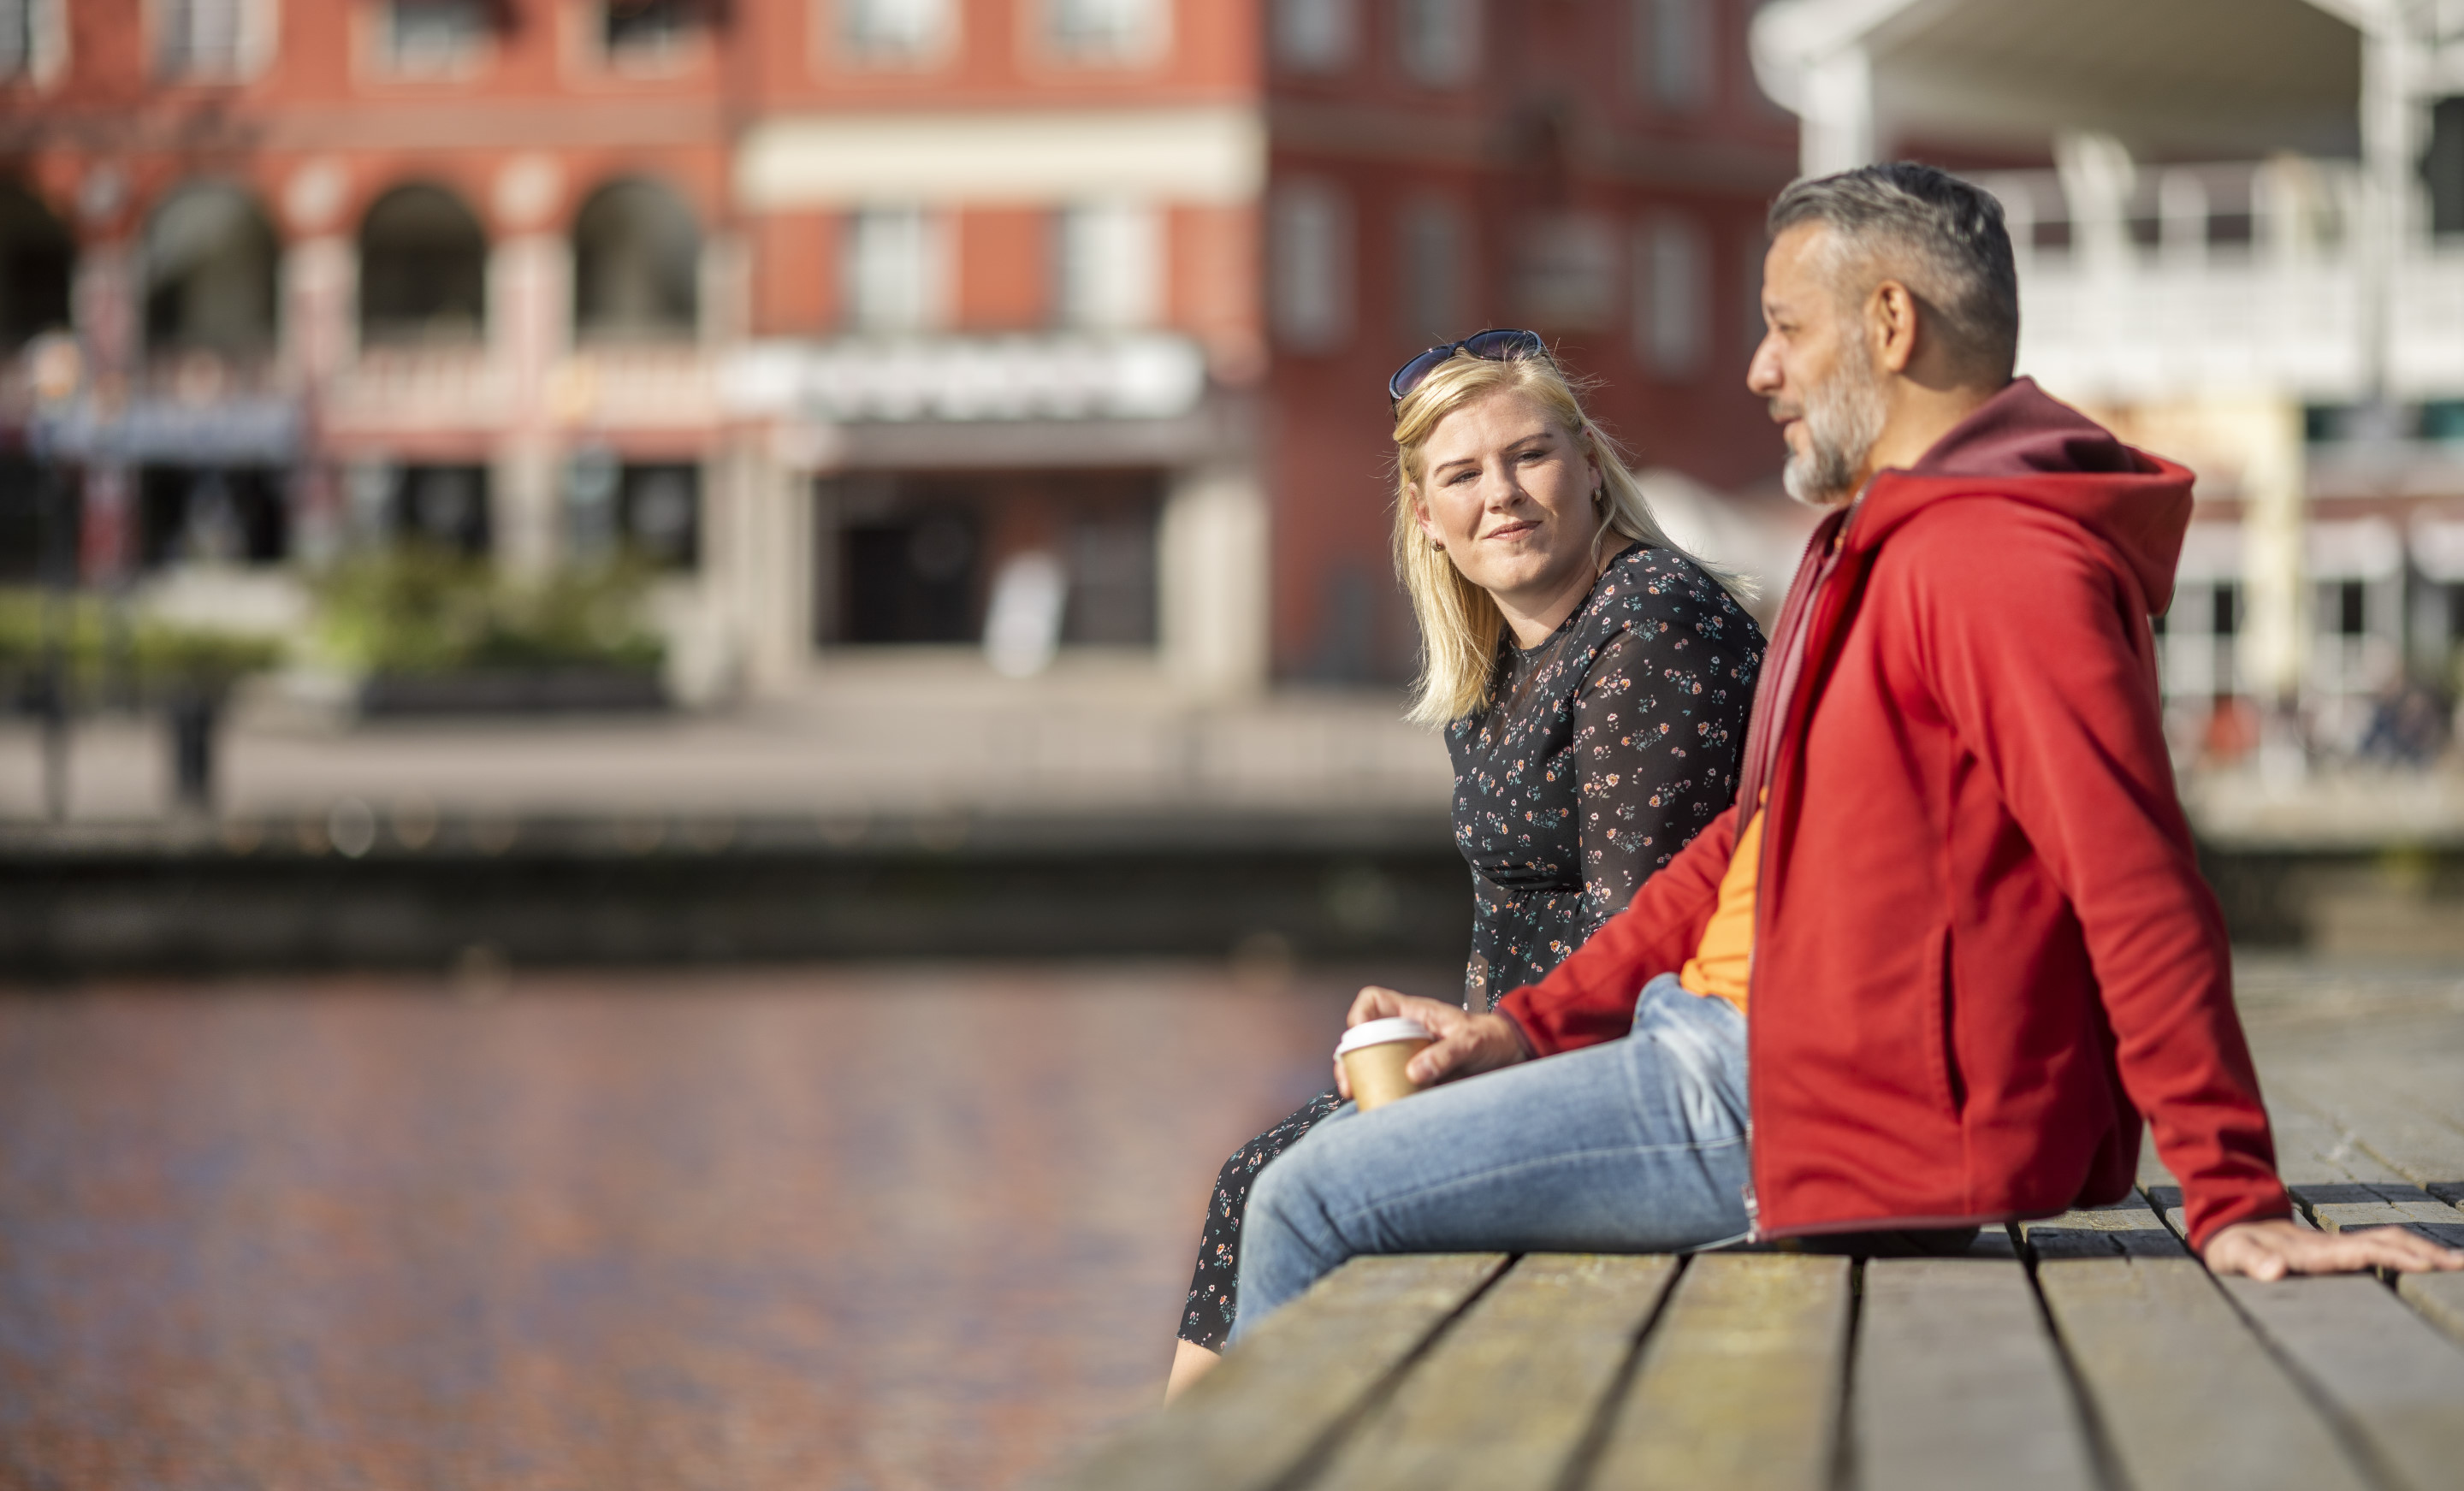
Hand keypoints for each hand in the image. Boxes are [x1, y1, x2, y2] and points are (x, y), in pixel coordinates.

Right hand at [1330, 986, 1531, 1098]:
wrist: (1513, 1057)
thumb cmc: (1493, 1039)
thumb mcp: (1472, 1042)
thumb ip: (1445, 1054)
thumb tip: (1413, 1073)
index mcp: (1415, 1014)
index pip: (1373, 1002)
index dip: (1359, 1016)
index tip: (1358, 1038)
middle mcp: (1406, 1033)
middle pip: (1363, 1038)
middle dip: (1349, 1060)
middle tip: (1349, 1084)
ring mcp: (1410, 1056)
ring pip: (1373, 1064)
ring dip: (1362, 1080)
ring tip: (1359, 1099)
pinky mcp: (1418, 1078)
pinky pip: (1392, 1085)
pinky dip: (1384, 1097)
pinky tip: (1383, 1111)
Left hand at [2203, 1217, 2463, 1280]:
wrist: (2229, 1223)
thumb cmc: (2232, 1245)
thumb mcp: (2234, 1254)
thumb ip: (2253, 1261)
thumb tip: (2274, 1271)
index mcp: (2313, 1251)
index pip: (2360, 1252)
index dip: (2393, 1257)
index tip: (2428, 1266)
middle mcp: (2332, 1245)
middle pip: (2386, 1243)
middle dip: (2424, 1254)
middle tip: (2462, 1265)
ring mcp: (2337, 1245)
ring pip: (2388, 1242)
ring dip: (2423, 1251)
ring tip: (2459, 1263)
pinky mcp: (2339, 1250)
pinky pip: (2381, 1247)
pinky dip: (2410, 1252)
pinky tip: (2431, 1262)